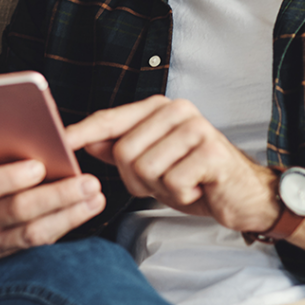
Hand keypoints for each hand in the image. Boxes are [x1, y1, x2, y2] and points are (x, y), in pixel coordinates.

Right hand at [0, 152, 104, 270]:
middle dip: (56, 196)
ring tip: (94, 198)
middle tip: (88, 182)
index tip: (40, 166)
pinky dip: (62, 228)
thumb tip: (25, 132)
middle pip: (16, 211)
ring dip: (68, 215)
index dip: (11, 177)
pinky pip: (36, 245)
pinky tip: (82, 213)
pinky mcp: (2, 262)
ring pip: (32, 234)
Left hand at [66, 95, 279, 233]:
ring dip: (161, 189)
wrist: (247, 197)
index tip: (58, 142)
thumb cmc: (196, 178)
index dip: (81, 132)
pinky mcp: (212, 151)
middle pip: (124, 152)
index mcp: (158, 108)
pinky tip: (199, 188)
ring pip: (145, 169)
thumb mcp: (153, 163)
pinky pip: (172, 183)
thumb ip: (119, 148)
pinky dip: (181, 196)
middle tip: (165, 181)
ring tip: (184, 183)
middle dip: (137, 180)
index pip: (110, 120)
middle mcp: (176, 110)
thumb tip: (84, 138)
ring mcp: (196, 128)